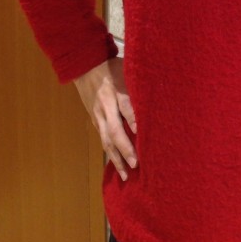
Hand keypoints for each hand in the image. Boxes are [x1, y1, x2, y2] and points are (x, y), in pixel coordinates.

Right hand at [74, 57, 137, 180]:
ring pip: (106, 140)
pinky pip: (102, 139)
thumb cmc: (112, 68)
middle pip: (114, 129)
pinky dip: (110, 153)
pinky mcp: (95, 120)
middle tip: (136, 163)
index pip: (126, 106)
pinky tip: (117, 164)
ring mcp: (98, 115)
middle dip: (125, 148)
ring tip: (126, 174)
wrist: (85, 67)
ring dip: (116, 158)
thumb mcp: (126, 71)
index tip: (141, 133)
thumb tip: (154, 99)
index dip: (133, 119)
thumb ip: (138, 84)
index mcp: (115, 91)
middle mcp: (105, 106)